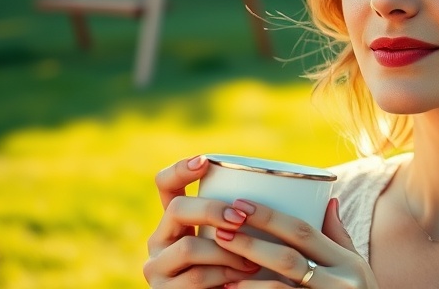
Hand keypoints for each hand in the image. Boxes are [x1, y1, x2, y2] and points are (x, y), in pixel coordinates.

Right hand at [144, 156, 261, 287]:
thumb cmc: (237, 271)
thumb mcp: (235, 240)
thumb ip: (238, 218)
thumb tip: (281, 186)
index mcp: (174, 221)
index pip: (165, 185)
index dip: (180, 169)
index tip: (205, 161)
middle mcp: (159, 240)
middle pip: (177, 209)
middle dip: (212, 210)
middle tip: (241, 218)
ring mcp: (157, 267)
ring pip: (190, 247)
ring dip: (228, 252)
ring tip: (252, 260)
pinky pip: (197, 277)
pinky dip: (225, 275)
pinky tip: (242, 277)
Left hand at [215, 198, 379, 288]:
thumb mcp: (358, 269)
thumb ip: (339, 237)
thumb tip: (327, 200)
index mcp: (347, 262)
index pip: (303, 232)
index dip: (269, 217)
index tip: (240, 204)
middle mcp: (340, 283)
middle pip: (288, 259)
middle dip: (251, 244)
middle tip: (220, 232)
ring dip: (247, 282)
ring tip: (221, 273)